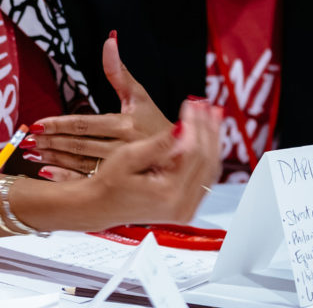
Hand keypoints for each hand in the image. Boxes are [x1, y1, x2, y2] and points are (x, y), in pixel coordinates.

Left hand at [25, 34, 174, 177]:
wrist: (181, 160)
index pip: (85, 124)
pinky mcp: (118, 182)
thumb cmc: (157, 124)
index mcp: (126, 124)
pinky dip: (65, 178)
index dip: (59, 124)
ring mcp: (121, 169)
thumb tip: (109, 40)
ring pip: (79, 163)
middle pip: (79, 144)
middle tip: (26, 139)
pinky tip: (45, 173)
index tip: (37, 123)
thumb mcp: (140, 96)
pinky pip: (87, 180)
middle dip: (50, 142)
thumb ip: (119, 71)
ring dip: (53, 158)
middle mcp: (123, 148)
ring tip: (30, 153)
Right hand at [81, 98, 221, 225]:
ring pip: (210, 169)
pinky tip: (207, 139)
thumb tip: (181, 128)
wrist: (100, 207)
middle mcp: (182, 205)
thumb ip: (158, 144)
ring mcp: (186, 209)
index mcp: (168, 193)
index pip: (193, 152)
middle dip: (208, 129)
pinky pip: (205, 178)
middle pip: (207, 160)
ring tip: (212, 117)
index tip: (192, 103)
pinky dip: (207, 156)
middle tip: (207, 105)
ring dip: (212, 141)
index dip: (195, 124)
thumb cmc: (108, 182)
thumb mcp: (128, 158)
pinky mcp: (186, 207)